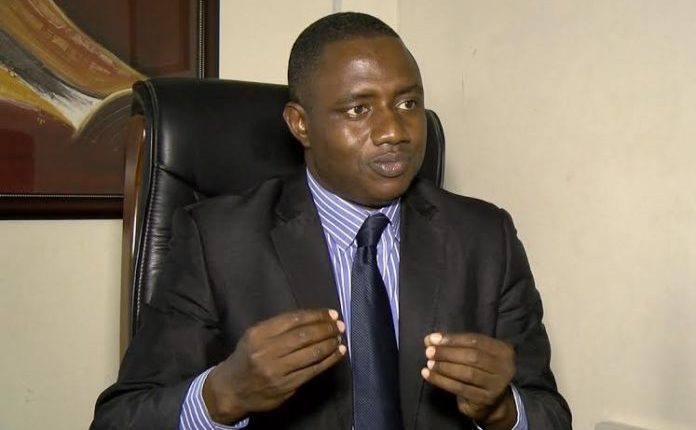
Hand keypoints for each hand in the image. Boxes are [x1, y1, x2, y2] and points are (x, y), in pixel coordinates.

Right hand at [203, 309, 346, 422]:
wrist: (232, 389)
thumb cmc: (248, 357)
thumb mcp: (255, 336)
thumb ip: (279, 327)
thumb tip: (314, 319)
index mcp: (258, 334)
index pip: (293, 320)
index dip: (315, 315)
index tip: (331, 314)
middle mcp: (266, 351)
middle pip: (304, 336)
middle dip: (326, 329)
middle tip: (339, 325)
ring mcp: (276, 371)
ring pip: (311, 354)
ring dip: (330, 344)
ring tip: (339, 338)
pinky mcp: (286, 387)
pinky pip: (313, 371)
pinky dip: (329, 360)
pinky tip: (338, 353)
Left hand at [421, 332, 516, 428]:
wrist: (492, 402)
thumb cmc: (480, 370)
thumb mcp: (474, 354)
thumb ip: (456, 345)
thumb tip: (430, 340)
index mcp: (503, 350)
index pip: (475, 340)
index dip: (452, 339)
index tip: (432, 339)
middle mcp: (505, 367)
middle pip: (472, 356)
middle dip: (447, 353)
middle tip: (428, 351)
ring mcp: (497, 385)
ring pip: (467, 373)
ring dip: (444, 367)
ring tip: (429, 363)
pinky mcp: (485, 400)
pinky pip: (460, 388)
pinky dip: (441, 381)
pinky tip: (428, 375)